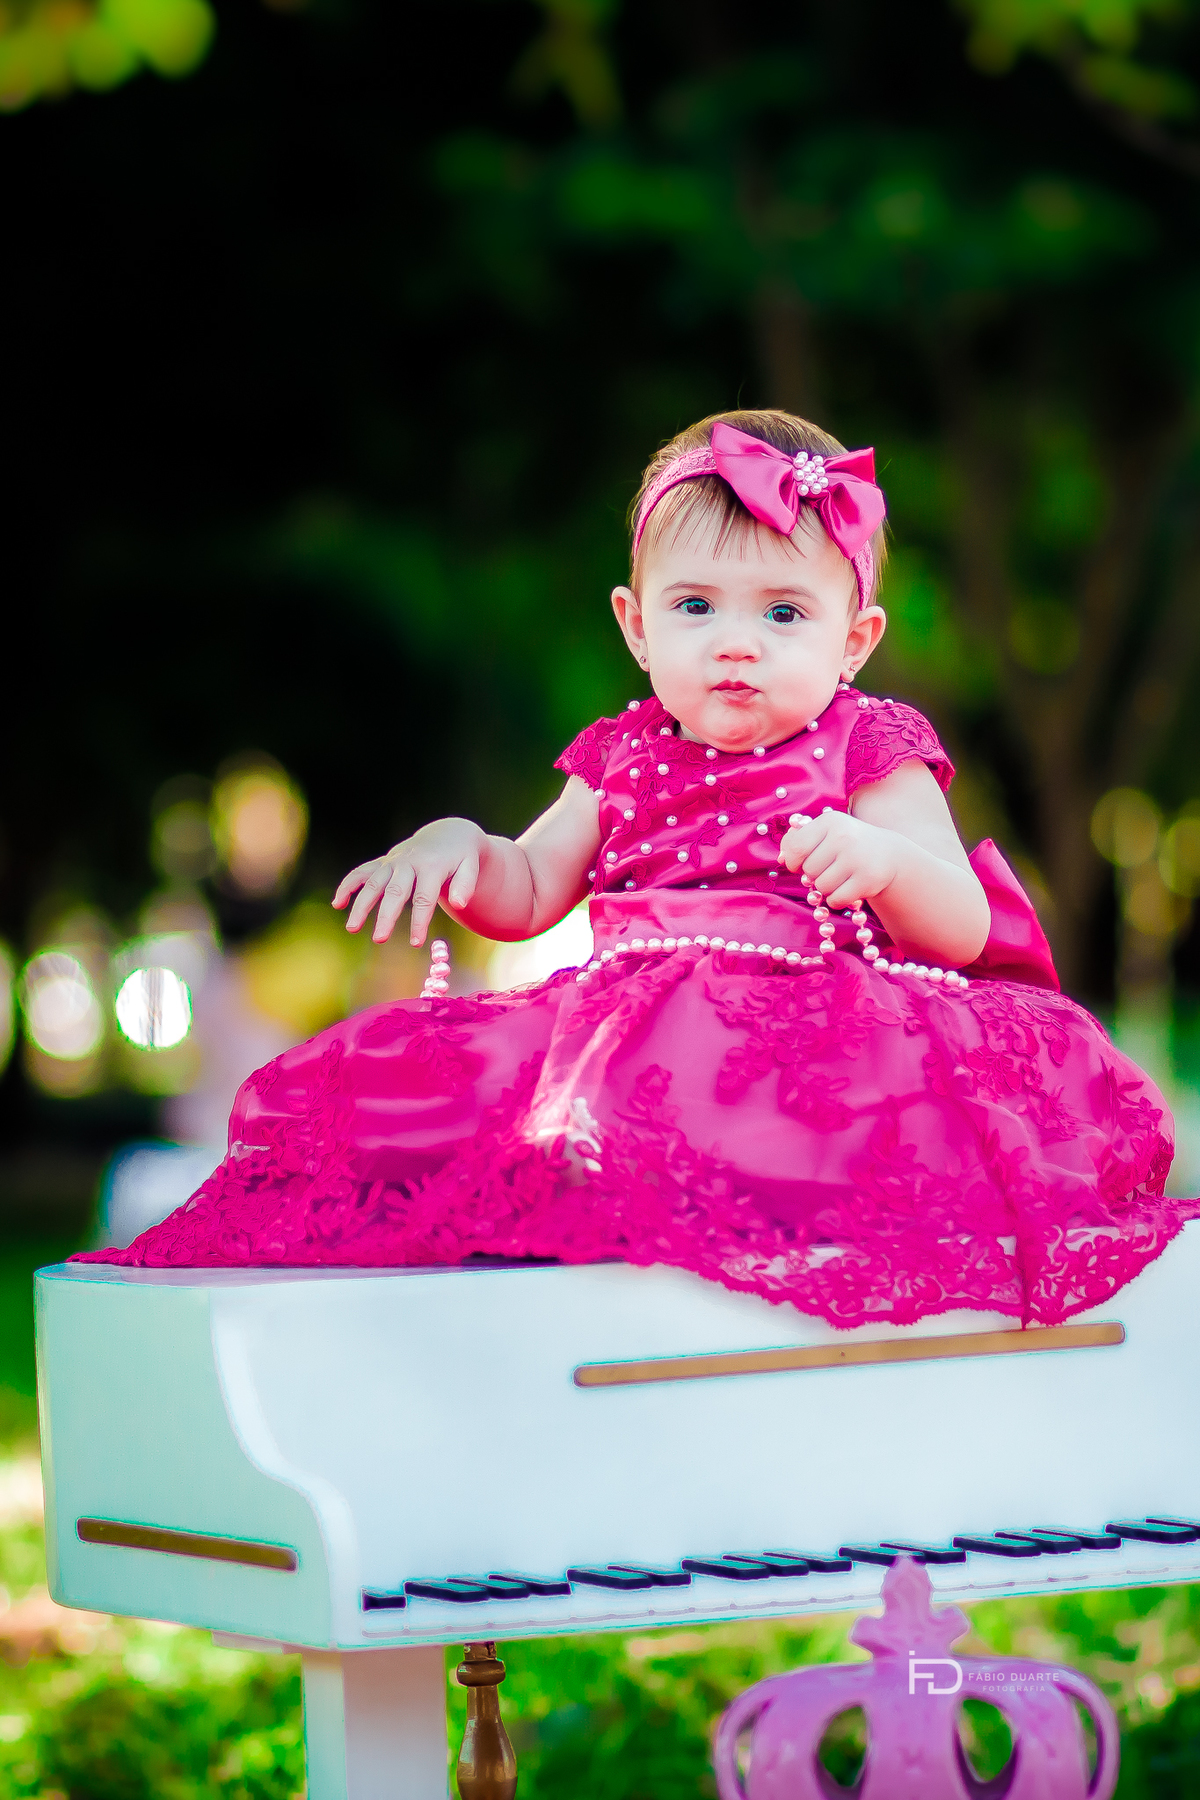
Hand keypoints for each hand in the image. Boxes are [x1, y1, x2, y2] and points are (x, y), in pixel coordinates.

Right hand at [333, 818, 485, 945]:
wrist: (448, 834)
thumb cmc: (462, 857)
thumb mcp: (471, 866)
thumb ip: (466, 885)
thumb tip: (459, 904)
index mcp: (432, 865)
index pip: (424, 897)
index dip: (420, 920)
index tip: (416, 943)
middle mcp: (408, 863)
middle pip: (394, 892)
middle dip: (386, 916)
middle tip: (379, 940)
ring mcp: (393, 861)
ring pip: (373, 883)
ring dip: (361, 905)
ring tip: (352, 929)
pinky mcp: (383, 862)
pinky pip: (362, 872)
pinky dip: (348, 885)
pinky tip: (337, 904)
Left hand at [780, 810, 901, 910]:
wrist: (888, 854)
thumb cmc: (847, 843)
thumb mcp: (825, 832)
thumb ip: (797, 839)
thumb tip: (781, 858)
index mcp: (830, 821)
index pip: (796, 847)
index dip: (792, 861)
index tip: (800, 863)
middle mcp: (844, 837)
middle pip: (809, 870)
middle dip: (814, 874)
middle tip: (830, 868)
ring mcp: (857, 859)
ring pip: (821, 887)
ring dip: (826, 888)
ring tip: (840, 877)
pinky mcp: (867, 880)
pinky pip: (836, 900)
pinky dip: (837, 900)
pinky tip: (847, 889)